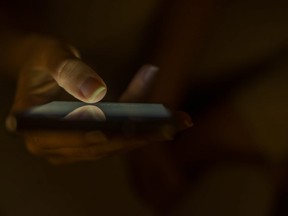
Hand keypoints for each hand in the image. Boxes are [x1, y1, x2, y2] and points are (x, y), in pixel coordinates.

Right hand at [7, 36, 191, 164]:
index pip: (65, 138)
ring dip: (145, 133)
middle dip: (134, 135)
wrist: (43, 68)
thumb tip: (95, 93)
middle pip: (97, 145)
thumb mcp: (50, 56)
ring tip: (176, 121)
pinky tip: (166, 118)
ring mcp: (72, 147)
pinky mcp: (90, 142)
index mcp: (33, 128)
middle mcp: (52, 146)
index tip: (121, 131)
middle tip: (168, 125)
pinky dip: (140, 127)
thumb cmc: (43, 60)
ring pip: (112, 144)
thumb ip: (69, 71)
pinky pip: (116, 137)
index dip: (93, 137)